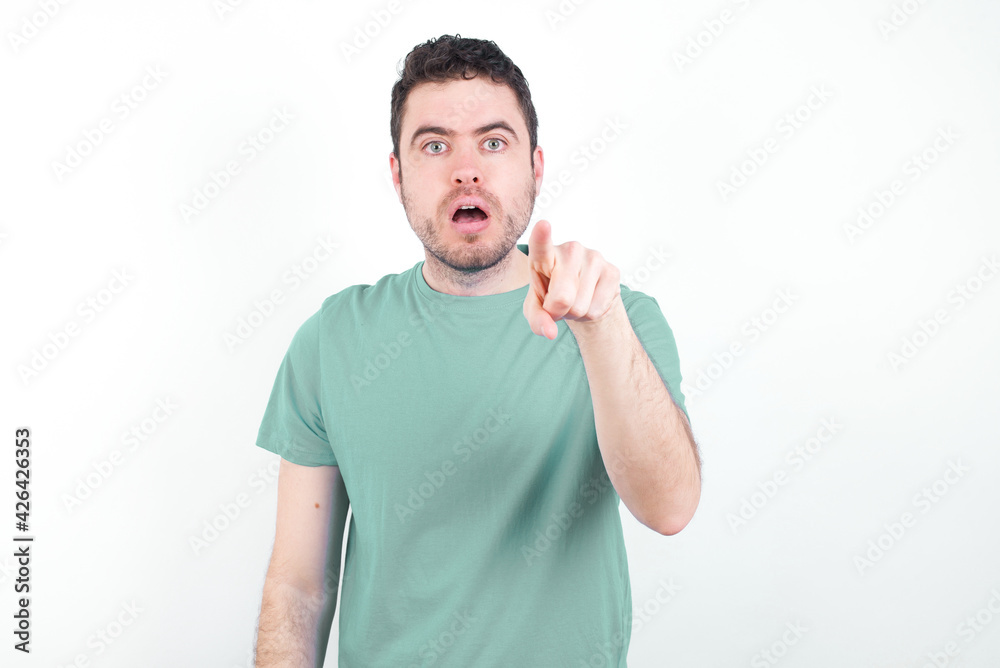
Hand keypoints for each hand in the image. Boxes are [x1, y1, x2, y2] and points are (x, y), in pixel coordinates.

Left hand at [523, 219, 621, 339]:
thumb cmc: (553, 296)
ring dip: (575, 313)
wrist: (583, 297)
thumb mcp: (537, 309)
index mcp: (545, 255)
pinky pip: (597, 309)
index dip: (542, 237)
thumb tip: (550, 333)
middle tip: (558, 304)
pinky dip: (590, 314)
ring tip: (575, 299)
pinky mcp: (612, 271)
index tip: (543, 225)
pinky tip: (590, 299)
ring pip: (580, 306)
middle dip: (557, 311)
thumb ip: (537, 320)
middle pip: (561, 298)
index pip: (541, 246)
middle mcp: (570, 250)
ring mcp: (594, 258)